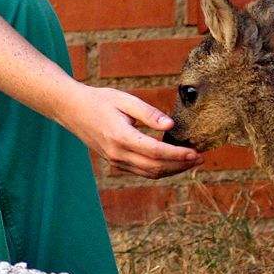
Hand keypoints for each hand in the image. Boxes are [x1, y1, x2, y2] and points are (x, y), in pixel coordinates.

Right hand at [57, 84, 201, 179]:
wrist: (72, 109)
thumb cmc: (100, 100)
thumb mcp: (125, 100)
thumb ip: (149, 113)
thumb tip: (170, 126)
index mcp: (121, 136)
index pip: (156, 152)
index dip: (178, 155)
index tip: (196, 152)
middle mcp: (118, 153)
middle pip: (155, 167)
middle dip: (180, 165)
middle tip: (201, 158)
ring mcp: (115, 160)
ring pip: (149, 173)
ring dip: (172, 170)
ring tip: (191, 161)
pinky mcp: (115, 162)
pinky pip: (141, 171)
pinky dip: (160, 170)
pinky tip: (173, 162)